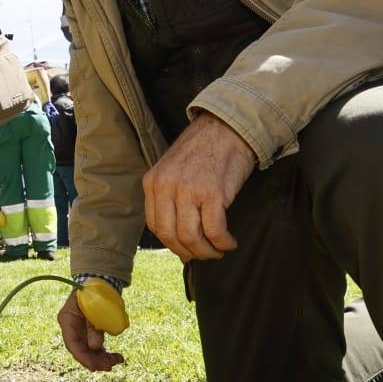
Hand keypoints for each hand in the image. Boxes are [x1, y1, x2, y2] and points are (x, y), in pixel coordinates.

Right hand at [58, 290, 123, 370]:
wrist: (98, 283)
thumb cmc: (94, 291)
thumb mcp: (94, 307)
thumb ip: (93, 327)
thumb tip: (96, 347)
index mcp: (67, 320)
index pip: (72, 344)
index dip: (83, 357)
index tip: (95, 367)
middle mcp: (71, 328)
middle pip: (80, 350)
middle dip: (95, 360)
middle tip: (110, 366)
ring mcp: (80, 332)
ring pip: (89, 352)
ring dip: (103, 359)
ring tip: (118, 360)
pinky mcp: (89, 334)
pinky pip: (96, 348)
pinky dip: (106, 354)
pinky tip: (117, 357)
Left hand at [142, 112, 255, 261]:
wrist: (227, 127)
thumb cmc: (204, 149)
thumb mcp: (173, 168)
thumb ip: (168, 195)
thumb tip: (176, 234)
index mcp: (153, 181)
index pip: (155, 226)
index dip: (171, 244)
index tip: (185, 249)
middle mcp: (166, 186)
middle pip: (171, 236)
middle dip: (189, 252)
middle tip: (204, 254)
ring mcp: (188, 190)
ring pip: (192, 237)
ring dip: (207, 251)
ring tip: (218, 250)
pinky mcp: (213, 193)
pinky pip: (215, 231)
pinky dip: (223, 242)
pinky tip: (229, 242)